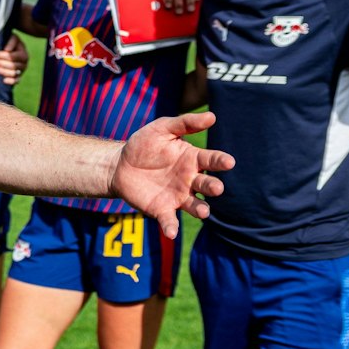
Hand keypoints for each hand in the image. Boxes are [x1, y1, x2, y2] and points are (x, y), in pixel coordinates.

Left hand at [0, 33, 28, 84]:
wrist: (10, 49)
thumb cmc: (10, 42)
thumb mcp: (12, 38)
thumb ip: (11, 42)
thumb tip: (7, 50)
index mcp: (23, 54)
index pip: (13, 56)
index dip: (4, 56)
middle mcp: (24, 63)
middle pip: (13, 66)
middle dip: (2, 64)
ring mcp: (21, 71)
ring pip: (14, 73)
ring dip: (3, 71)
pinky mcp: (18, 77)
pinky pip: (16, 81)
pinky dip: (11, 81)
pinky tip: (4, 80)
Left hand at [110, 112, 232, 239]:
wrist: (119, 164)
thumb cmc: (144, 144)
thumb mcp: (161, 128)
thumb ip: (184, 123)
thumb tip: (212, 116)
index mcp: (192, 159)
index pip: (211, 160)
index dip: (220, 161)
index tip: (229, 162)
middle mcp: (190, 180)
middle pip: (206, 184)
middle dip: (213, 186)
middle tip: (216, 188)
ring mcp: (178, 196)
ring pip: (195, 205)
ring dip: (200, 209)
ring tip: (204, 211)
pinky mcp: (162, 209)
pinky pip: (170, 220)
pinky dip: (171, 227)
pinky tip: (171, 232)